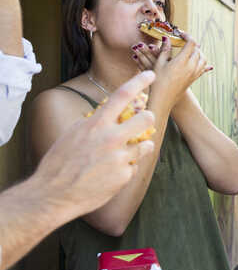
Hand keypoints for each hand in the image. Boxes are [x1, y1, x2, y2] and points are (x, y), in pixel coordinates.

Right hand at [31, 71, 156, 217]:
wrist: (54, 194)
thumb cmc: (60, 163)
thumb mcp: (74, 134)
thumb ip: (95, 122)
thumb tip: (109, 111)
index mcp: (96, 124)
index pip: (122, 95)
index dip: (139, 82)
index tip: (151, 75)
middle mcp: (111, 138)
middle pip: (146, 118)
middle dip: (147, 118)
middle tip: (144, 121)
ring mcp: (120, 157)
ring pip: (147, 144)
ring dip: (139, 146)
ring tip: (120, 154)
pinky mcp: (125, 174)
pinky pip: (133, 166)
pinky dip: (125, 169)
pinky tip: (109, 175)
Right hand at [143, 35, 211, 109]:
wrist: (163, 99)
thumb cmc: (158, 81)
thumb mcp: (159, 63)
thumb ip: (165, 50)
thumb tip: (167, 38)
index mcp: (182, 61)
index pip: (191, 43)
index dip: (187, 36)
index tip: (181, 34)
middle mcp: (191, 67)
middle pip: (198, 50)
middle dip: (191, 44)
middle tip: (184, 41)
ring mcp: (194, 73)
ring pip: (203, 59)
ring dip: (198, 52)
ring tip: (190, 51)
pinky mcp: (194, 79)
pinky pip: (202, 68)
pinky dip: (202, 62)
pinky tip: (200, 61)